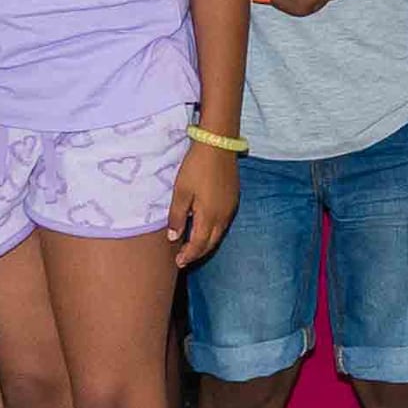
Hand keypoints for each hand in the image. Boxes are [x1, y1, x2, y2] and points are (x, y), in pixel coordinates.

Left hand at [167, 136, 239, 266]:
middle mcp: (223, 217)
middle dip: (198, 253)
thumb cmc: (196, 167)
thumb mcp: (181, 192)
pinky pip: (223, 223)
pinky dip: (213, 231)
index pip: (199, 245)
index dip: (188, 255)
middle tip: (184, 259)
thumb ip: (177, 217)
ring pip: (219, 234)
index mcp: (209, 216)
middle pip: (211, 243)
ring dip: (206, 243)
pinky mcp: (234, 199)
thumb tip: (174, 237)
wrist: (219, 145)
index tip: (178, 263)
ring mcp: (231, 208)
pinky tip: (204, 227)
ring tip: (193, 246)